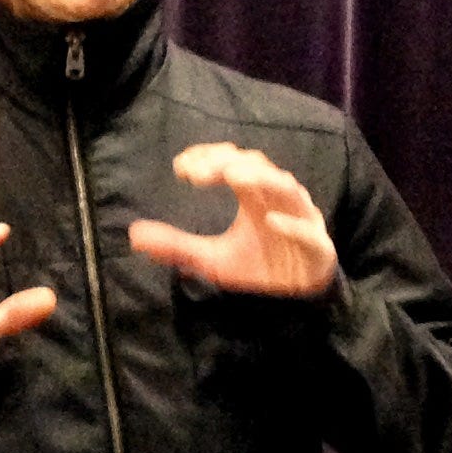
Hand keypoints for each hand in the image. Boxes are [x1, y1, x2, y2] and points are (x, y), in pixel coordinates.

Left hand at [128, 144, 336, 297]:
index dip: (210, 158)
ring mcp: (301, 219)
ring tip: (233, 176)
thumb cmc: (261, 265)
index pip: (233, 162)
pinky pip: (309, 231)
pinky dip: (293, 225)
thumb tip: (133, 235)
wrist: (300, 294)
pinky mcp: (318, 246)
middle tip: (199, 171)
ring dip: (260, 180)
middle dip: (227, 163)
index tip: (181, 167)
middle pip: (257, 167)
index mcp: (255, 195)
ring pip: (285, 188)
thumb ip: (177, 246)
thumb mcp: (213, 260)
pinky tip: (271, 222)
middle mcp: (278, 198)